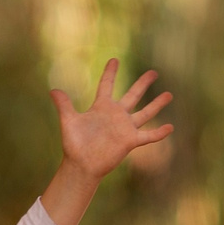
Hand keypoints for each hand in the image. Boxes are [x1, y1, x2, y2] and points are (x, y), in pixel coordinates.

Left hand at [39, 60, 173, 224]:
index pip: (107, 85)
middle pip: (133, 95)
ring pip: (145, 112)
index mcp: (101, 107)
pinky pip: (148, 136)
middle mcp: (116, 115)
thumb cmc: (74, 144)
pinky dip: (159, 133)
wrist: (81, 165)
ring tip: (169, 94)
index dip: (110, 72)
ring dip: (157, 104)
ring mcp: (125, 128)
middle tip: (154, 72)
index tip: (115, 59)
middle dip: (143, 83)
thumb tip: (52, 90)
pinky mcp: (130, 141)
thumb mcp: (69, 122)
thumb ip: (64, 105)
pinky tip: (170, 127)